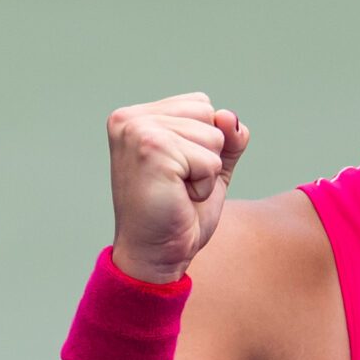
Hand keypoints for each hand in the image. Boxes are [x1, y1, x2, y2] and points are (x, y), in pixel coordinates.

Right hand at [106, 91, 249, 282]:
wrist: (156, 255)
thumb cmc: (178, 213)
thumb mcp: (212, 166)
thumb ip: (228, 136)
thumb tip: (229, 117)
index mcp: (137, 116)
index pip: (201, 104)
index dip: (205, 143)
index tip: (177, 171)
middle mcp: (130, 118)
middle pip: (209, 114)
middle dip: (207, 154)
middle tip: (178, 184)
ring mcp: (138, 130)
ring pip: (213, 136)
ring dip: (206, 172)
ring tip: (177, 190)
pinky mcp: (152, 148)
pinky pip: (210, 159)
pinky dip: (204, 185)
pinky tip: (179, 197)